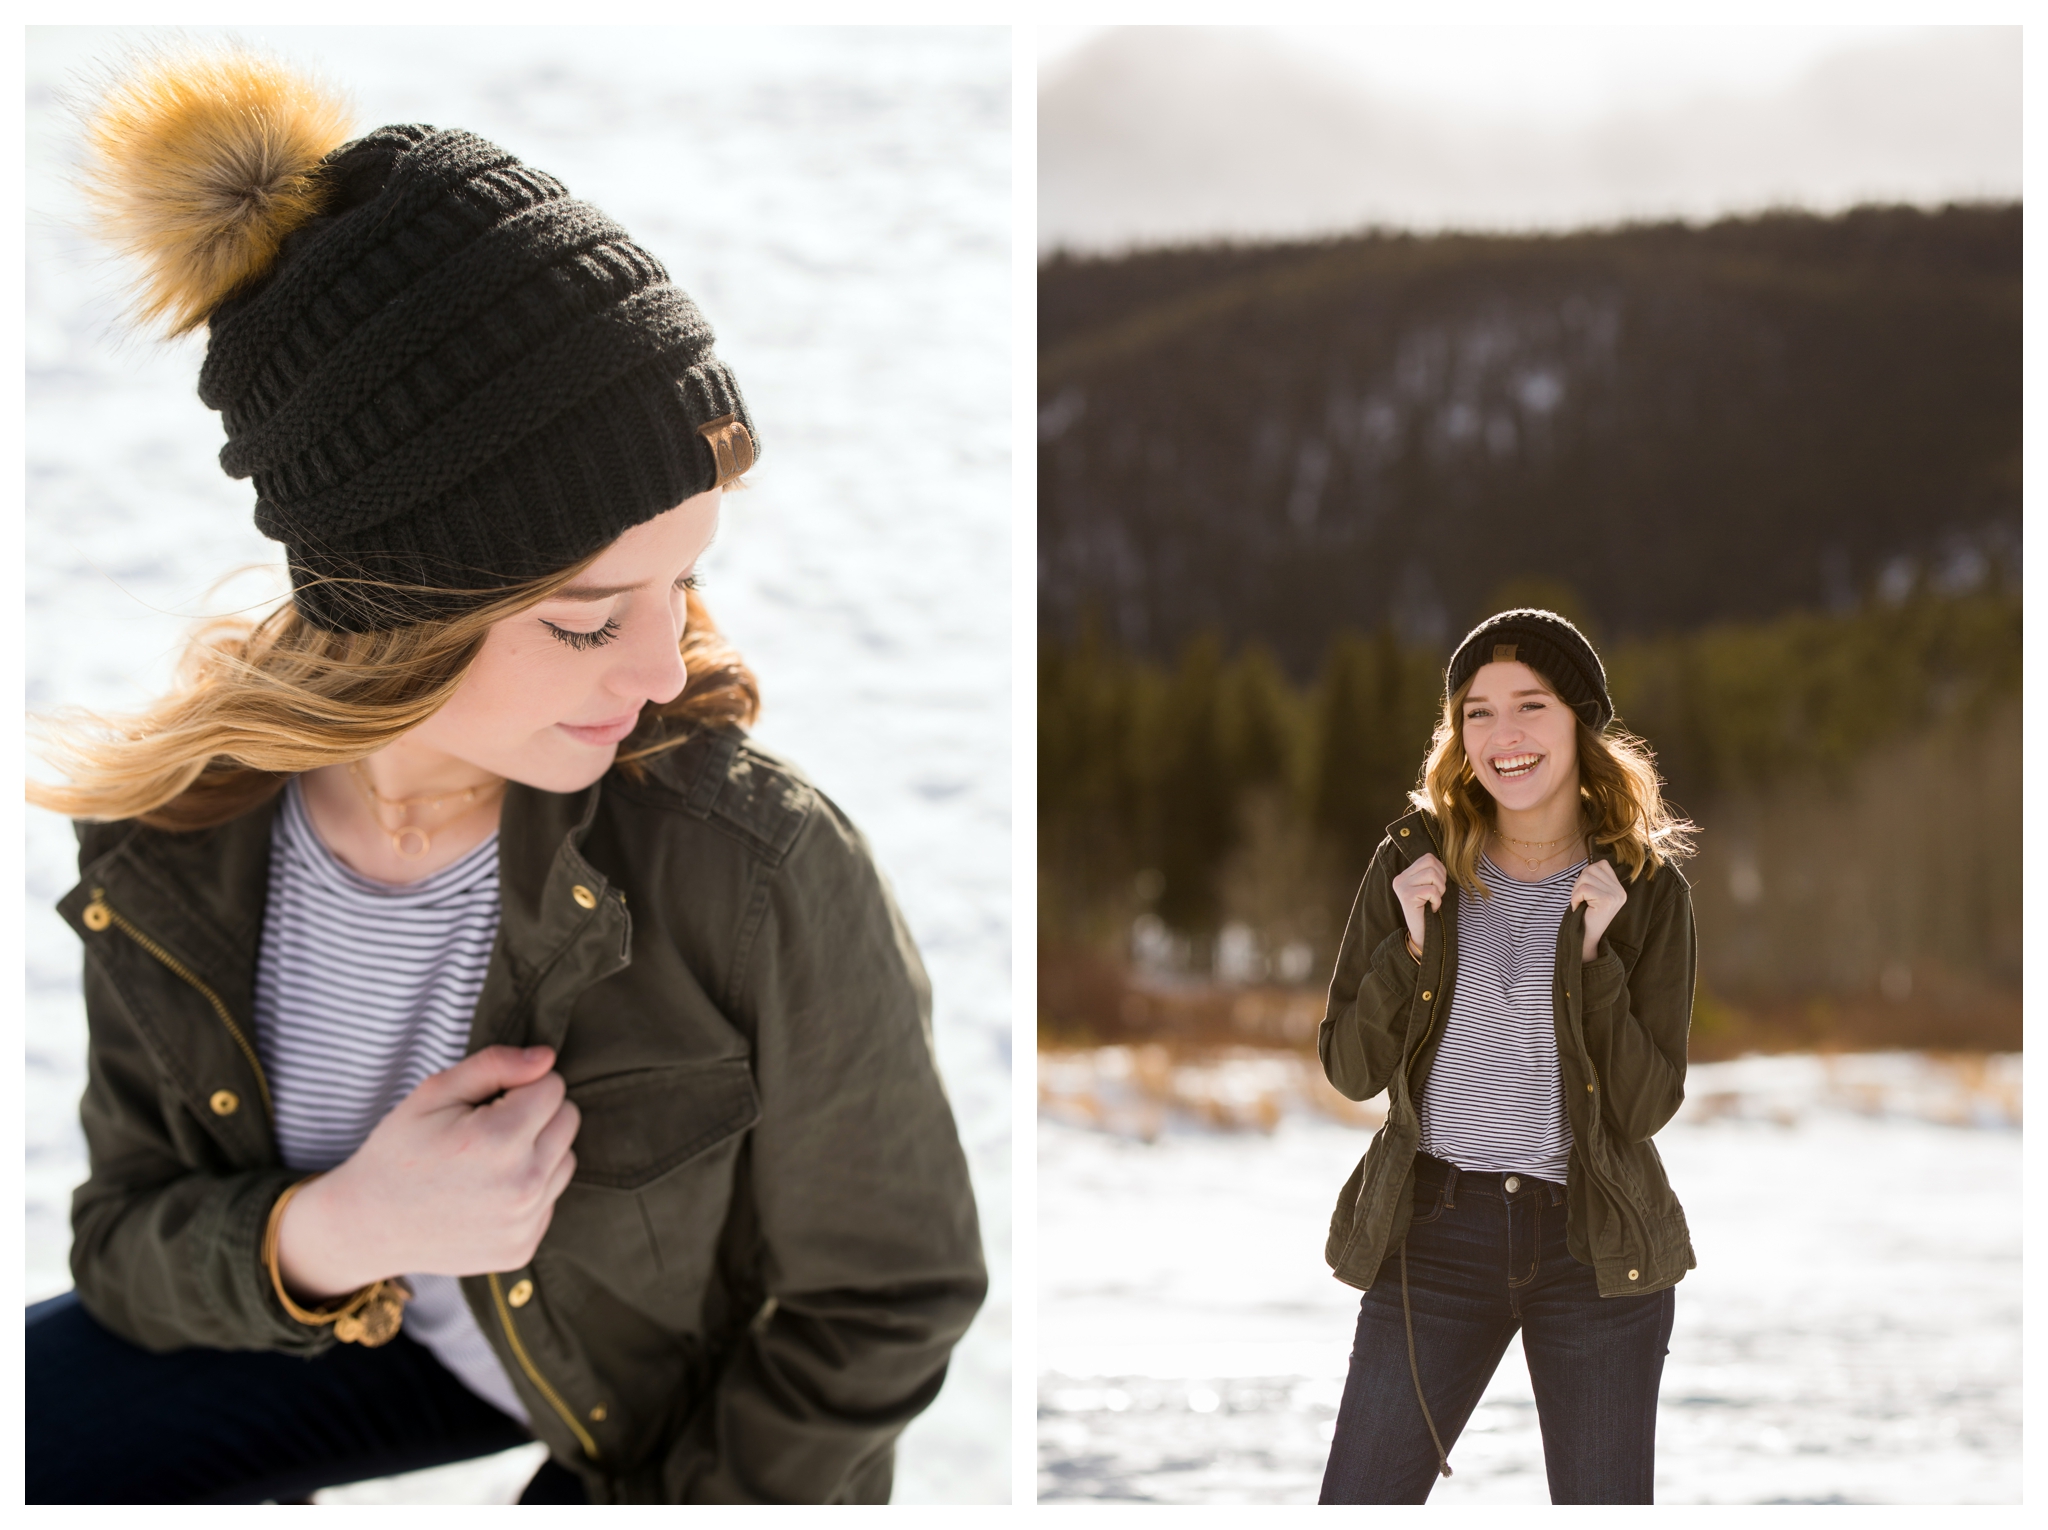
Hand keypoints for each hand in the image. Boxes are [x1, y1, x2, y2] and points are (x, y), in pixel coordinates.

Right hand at [276, 1045, 579, 1299]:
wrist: (366, 1225)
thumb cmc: (399, 1151)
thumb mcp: (434, 1093)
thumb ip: (495, 1065)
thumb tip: (548, 1058)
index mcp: (499, 1140)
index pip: (553, 1086)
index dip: (519, 1086)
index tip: (486, 1103)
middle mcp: (521, 1185)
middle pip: (569, 1120)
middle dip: (535, 1114)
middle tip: (485, 1129)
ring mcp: (524, 1223)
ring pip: (567, 1159)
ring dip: (538, 1152)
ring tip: (486, 1161)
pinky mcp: (523, 1248)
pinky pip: (550, 1199)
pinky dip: (528, 1190)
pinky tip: (486, 1194)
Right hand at [1390, 852, 1446, 952]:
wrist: (1422, 934)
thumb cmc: (1428, 911)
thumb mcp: (1427, 888)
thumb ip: (1429, 873)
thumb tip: (1440, 860)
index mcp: (1404, 875)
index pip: (1428, 858)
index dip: (1440, 870)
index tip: (1437, 886)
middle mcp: (1400, 879)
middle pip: (1430, 862)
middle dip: (1441, 878)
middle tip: (1436, 894)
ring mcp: (1402, 887)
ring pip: (1432, 874)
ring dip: (1440, 890)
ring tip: (1433, 901)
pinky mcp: (1407, 896)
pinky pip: (1432, 890)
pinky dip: (1437, 900)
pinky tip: (1432, 908)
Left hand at [1570, 860, 1628, 961]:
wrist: (1586, 938)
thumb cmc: (1585, 915)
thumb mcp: (1593, 894)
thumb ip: (1595, 878)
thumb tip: (1592, 859)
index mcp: (1619, 888)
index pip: (1601, 865)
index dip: (1587, 875)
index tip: (1585, 892)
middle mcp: (1621, 891)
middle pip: (1592, 869)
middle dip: (1579, 882)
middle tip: (1580, 899)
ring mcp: (1616, 895)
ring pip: (1586, 878)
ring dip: (1576, 891)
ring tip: (1580, 903)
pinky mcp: (1607, 901)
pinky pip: (1583, 889)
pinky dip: (1575, 898)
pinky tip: (1579, 908)